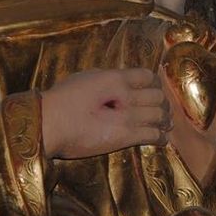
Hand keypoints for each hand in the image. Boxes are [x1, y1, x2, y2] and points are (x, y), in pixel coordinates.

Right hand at [40, 68, 170, 158]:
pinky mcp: (126, 136)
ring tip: (166, 125)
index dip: (155, 83)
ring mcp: (128, 115)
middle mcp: (125, 93)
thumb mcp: (83, 79)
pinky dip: (161, 138)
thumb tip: (116, 79)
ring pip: (159, 116)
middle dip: (162, 103)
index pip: (147, 75)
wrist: (49, 123)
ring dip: (164, 121)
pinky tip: (162, 139)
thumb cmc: (59, 101)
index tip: (156, 90)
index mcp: (115, 77)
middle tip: (164, 110)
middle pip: (158, 96)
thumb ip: (104, 79)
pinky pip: (153, 135)